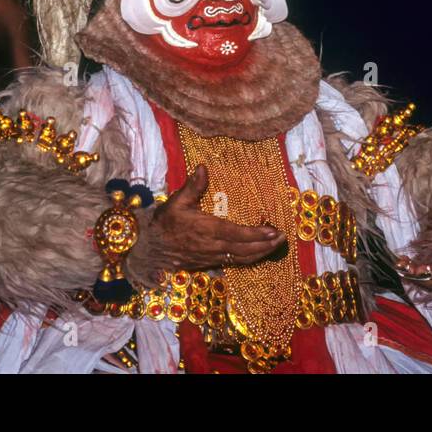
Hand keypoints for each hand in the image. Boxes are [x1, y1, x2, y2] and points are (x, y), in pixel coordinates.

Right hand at [152, 165, 285, 270]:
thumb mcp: (177, 201)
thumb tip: (202, 167)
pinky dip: (248, 259)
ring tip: (276, 246)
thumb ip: (193, 186)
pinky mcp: (209, 263)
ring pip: (241, 259)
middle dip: (266, 245)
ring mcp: (211, 257)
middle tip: (282, 238)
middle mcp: (212, 246)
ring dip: (261, 253)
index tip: (274, 231)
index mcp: (207, 229)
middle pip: (245, 250)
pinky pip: (233, 263)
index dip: (257, 234)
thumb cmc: (165, 222)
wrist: (149, 247)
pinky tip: (257, 254)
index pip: (237, 234)